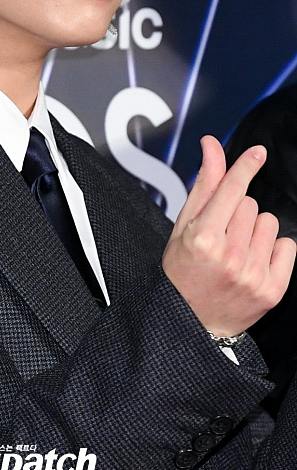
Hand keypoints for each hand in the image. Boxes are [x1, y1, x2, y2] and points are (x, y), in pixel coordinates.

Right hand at [162, 136, 295, 335]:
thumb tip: (212, 146)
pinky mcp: (272, 289)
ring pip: (269, 222)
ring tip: (236, 249)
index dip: (244, 167)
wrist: (190, 322)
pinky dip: (272, 249)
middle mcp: (229, 256)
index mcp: (202, 239)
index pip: (231, 190)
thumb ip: (203, 184)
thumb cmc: (182, 271)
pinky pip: (287, 245)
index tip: (257, 153)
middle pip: (249, 204)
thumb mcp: (183, 226)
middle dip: (235, 212)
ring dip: (254, 230)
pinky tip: (253, 261)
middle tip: (220, 235)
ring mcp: (253, 274)